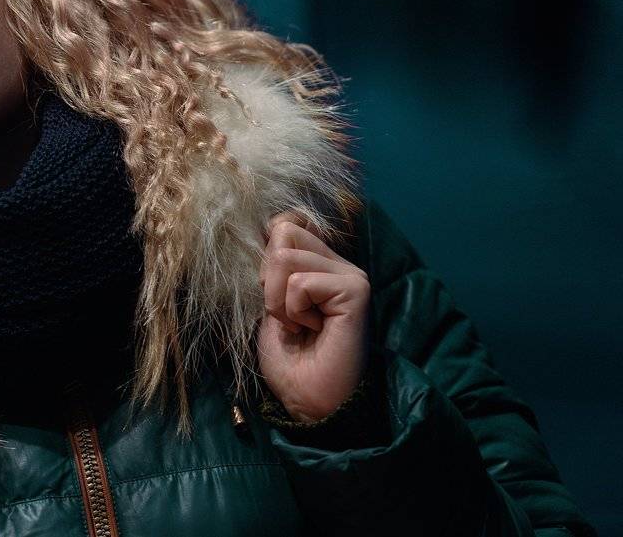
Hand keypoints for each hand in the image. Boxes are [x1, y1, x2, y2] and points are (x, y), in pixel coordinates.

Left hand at [257, 212, 370, 422]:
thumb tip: (269, 225)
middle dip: (269, 278)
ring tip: (299, 326)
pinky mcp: (356, 291)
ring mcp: (351, 275)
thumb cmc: (289, 358)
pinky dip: (293, 311)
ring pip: (285, 257)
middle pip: (284, 231)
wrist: (308, 400)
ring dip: (278, 301)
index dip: (266, 256)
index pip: (286, 223)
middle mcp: (340, 264)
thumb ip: (272, 266)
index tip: (274, 296)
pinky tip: (313, 330)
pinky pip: (300, 282)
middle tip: (287, 314)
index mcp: (320, 263)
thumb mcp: (270, 302)